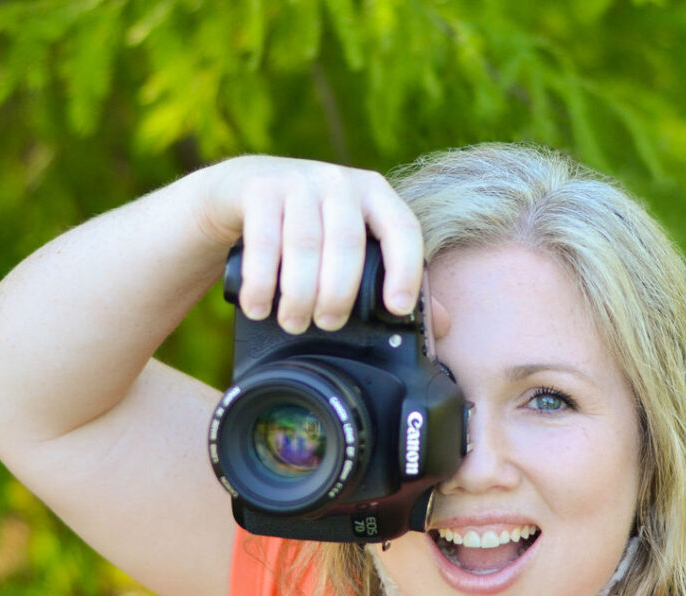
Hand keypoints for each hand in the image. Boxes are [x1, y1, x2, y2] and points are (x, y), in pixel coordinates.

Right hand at [197, 155, 423, 334]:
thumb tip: (441, 324)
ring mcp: (299, 180)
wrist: (243, 190)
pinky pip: (263, 240)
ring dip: (298, 292)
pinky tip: (259, 306)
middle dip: (338, 292)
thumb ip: (393, 280)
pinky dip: (260, 281)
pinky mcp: (260, 187)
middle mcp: (341, 181)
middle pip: (348, 242)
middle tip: (327, 324)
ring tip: (293, 322)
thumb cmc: (310, 228)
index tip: (397, 309)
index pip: (403, 229)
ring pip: (304, 244)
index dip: (405, 270)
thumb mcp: (353, 246)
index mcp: (375, 195)